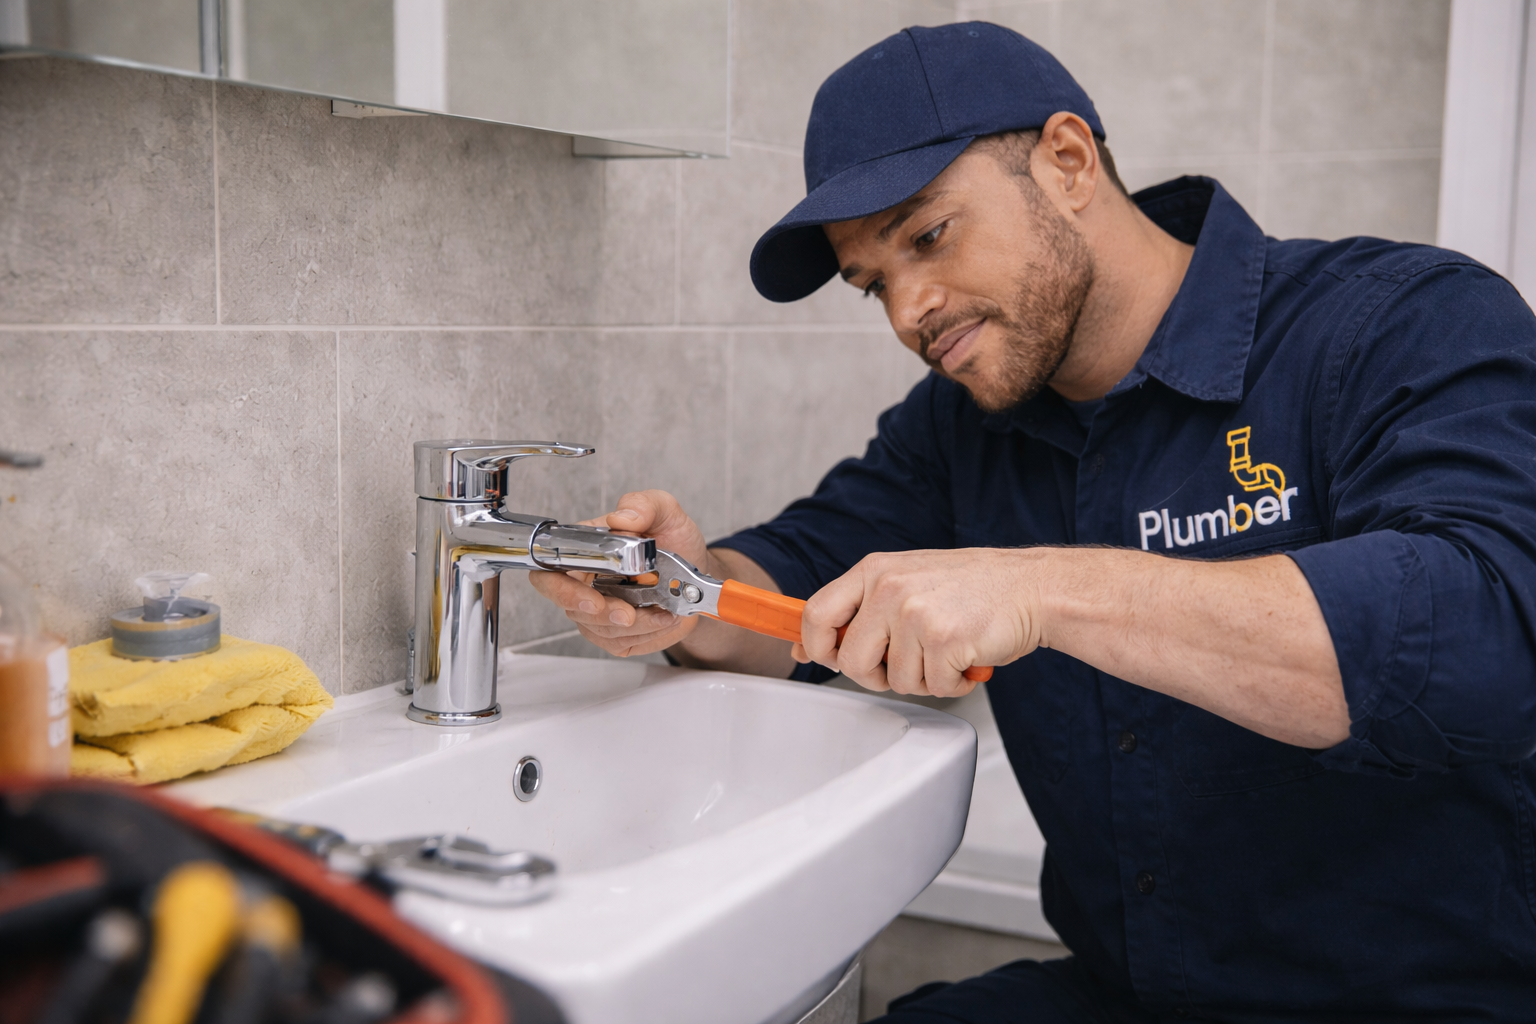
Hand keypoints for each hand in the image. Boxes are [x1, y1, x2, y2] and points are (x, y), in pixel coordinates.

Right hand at [527, 490, 707, 657]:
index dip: (559, 589)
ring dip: (636, 625)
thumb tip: (621, 518)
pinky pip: (620, 643)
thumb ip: (644, 505)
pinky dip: (647, 635)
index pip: (549, 571)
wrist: (697, 573)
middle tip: (629, 614)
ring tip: (665, 610)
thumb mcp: (666, 512)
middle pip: (572, 608)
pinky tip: (664, 618)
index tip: (590, 598)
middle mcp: (586, 582)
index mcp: (586, 549)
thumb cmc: (674, 541)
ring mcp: (599, 610)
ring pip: (600, 629)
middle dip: (601, 615)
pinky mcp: (617, 633)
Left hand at [797, 549, 1038, 696]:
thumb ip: (860, 610)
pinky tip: (967, 658)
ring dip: (925, 679)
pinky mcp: (944, 640)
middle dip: (876, 676)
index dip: (816, 646)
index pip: (815, 613)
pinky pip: (933, 688)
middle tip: (905, 665)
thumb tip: (804, 647)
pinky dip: (953, 684)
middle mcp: (889, 588)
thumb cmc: (972, 589)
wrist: (1033, 588)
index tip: (829, 658)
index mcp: (875, 570)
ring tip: (948, 651)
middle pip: (850, 660)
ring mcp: (915, 613)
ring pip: (896, 681)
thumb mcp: (906, 581)